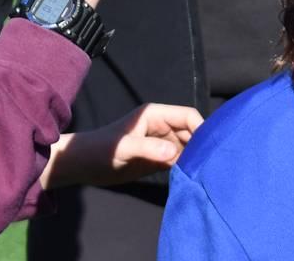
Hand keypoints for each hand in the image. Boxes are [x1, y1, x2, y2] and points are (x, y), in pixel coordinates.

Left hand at [40, 103, 204, 189]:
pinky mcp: (157, 159)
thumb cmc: (100, 150)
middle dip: (201, 145)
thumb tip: (175, 154)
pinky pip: (178, 161)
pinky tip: (192, 178)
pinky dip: (186, 168)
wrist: (83, 165)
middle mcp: (162, 127)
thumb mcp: (123, 149)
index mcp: (155, 115)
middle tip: (210, 165)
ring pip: (187, 148)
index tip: (209, 149)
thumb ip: (148, 149)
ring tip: (204, 173)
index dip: (201, 129)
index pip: (188, 116)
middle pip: (191, 132)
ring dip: (195, 158)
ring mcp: (160, 143)